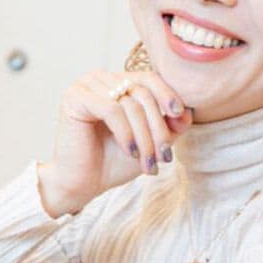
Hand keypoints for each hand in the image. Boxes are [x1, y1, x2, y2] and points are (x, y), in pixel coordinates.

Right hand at [36, 64, 192, 215]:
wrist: (82, 184)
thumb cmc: (113, 162)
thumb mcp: (150, 142)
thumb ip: (169, 125)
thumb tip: (188, 112)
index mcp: (117, 82)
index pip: (149, 79)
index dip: (167, 94)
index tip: (180, 115)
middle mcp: (101, 79)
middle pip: (142, 92)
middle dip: (157, 127)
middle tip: (164, 157)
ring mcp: (86, 86)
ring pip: (129, 103)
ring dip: (144, 136)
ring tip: (147, 163)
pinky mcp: (74, 98)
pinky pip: (111, 109)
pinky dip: (125, 132)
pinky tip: (130, 152)